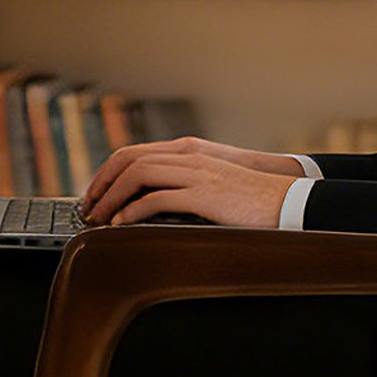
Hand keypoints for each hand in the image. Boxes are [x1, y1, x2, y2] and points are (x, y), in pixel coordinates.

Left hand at [79, 138, 300, 229]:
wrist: (289, 201)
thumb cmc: (255, 200)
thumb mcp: (214, 186)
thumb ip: (186, 185)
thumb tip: (154, 204)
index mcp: (190, 151)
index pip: (135, 152)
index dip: (108, 172)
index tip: (96, 193)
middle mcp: (189, 156)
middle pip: (128, 159)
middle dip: (101, 183)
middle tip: (88, 207)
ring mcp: (196, 173)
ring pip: (137, 174)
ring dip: (111, 197)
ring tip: (98, 218)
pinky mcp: (204, 194)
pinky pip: (155, 198)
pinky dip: (132, 211)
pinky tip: (121, 226)